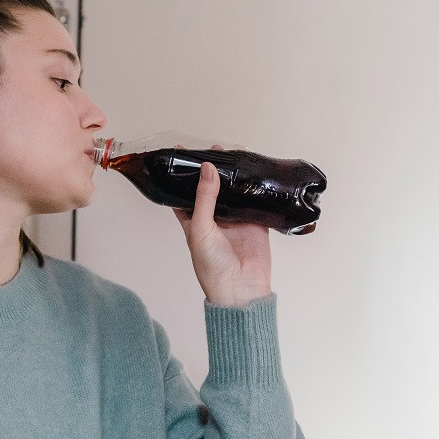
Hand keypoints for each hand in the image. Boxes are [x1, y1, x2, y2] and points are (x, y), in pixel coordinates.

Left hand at [174, 161, 272, 306]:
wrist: (240, 290)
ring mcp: (235, 220)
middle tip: (216, 148)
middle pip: (212, 187)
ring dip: (234, 175)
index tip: (182, 152)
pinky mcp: (255, 223)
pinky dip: (256, 188)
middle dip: (213, 169)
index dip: (182, 173)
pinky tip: (256, 172)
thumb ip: (204, 198)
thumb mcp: (200, 229)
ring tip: (235, 153)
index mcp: (193, 221)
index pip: (184, 192)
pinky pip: (255, 201)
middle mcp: (214, 218)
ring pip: (234, 191)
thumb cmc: (212, 268)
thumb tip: (207, 168)